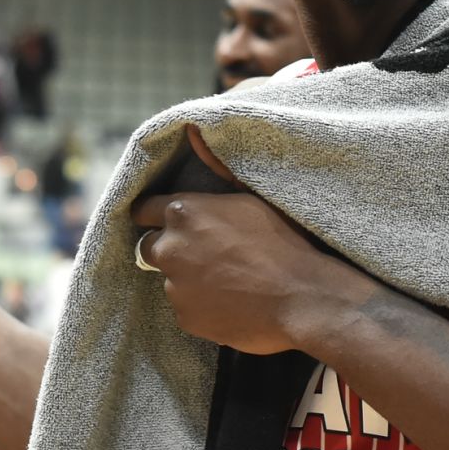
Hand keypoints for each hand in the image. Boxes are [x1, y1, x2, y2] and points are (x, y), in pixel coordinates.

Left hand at [130, 184, 366, 354]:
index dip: (156, 216)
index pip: (143, 210)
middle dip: (171, 248)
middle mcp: (171, 249)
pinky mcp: (186, 319)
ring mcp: (175, 287)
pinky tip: (233, 302)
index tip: (168, 222)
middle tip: (207, 254)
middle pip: (150, 247)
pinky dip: (203, 307)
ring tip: (230, 280)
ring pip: (172, 280)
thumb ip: (215, 168)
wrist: (304, 298)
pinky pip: (187, 310)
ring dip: (190, 280)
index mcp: (184, 212)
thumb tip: (191, 130)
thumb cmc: (285, 242)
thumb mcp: (251, 198)